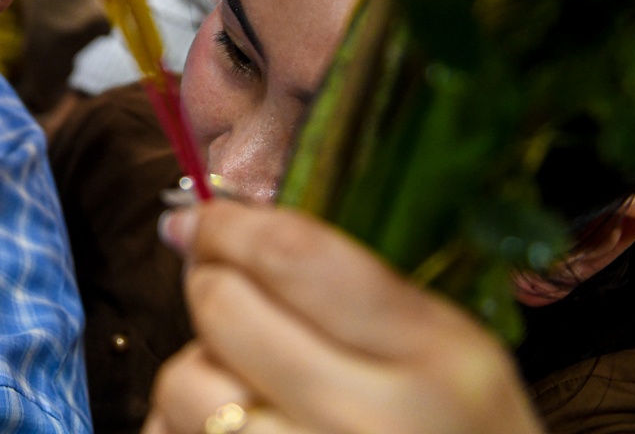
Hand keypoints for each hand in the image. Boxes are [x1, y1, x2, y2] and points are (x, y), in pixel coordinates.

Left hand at [145, 201, 544, 433]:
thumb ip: (358, 293)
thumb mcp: (449, 357)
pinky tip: (234, 431)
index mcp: (433, 356)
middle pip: (224, 309)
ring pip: (186, 385)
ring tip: (244, 388)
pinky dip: (185, 427)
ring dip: (199, 374)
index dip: (228, 227)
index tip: (200, 221)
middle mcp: (370, 419)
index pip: (293, 255)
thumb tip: (226, 232)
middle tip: (224, 295)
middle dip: (210, 288)